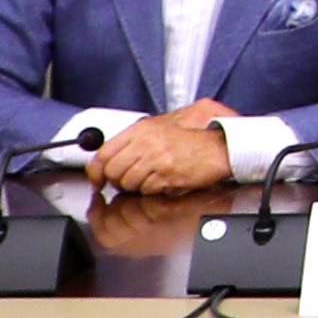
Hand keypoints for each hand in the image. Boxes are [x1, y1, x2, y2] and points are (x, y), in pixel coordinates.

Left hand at [90, 107, 238, 193]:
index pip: (104, 153)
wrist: (221, 146)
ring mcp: (156, 159)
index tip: (98, 180)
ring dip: (137, 186)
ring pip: (129, 183)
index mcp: (141, 130)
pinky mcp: (167, 175)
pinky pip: (147, 190)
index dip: (96, 171)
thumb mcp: (162, 127)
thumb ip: (135, 139)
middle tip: (128, 181)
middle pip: (113, 171)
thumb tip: (111, 155)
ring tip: (152, 178)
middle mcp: (146, 143)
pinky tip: (164, 180)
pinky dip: (153, 189)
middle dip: (118, 181)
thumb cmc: (195, 138)